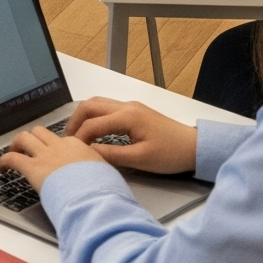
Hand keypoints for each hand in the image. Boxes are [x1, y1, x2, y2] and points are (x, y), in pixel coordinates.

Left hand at [0, 120, 106, 186]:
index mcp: (78, 146)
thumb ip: (97, 170)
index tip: (51, 154)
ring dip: (16, 144)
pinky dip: (3, 161)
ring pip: (24, 138)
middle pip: (40, 132)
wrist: (96, 198)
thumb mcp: (106, 174)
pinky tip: (1, 168)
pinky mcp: (33, 168)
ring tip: (12, 153)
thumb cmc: (104, 191)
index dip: (53, 146)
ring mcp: (45, 156)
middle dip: (32, 139)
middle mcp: (60, 146)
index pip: (61, 139)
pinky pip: (12, 158)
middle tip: (27, 149)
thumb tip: (99, 178)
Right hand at [57, 98, 199, 174]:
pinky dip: (94, 116)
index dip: (79, 137)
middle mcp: (127, 106)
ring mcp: (131, 106)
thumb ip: (111, 155)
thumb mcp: (140, 159)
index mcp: (127, 116)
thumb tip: (88, 153)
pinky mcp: (135, 111)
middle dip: (75, 121)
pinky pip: (107, 107)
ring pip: (97, 103)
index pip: (92, 124)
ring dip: (84, 116)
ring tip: (78, 134)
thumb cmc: (171, 154)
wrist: (194, 147)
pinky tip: (94, 130)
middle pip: (90, 105)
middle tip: (68, 139)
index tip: (72, 150)